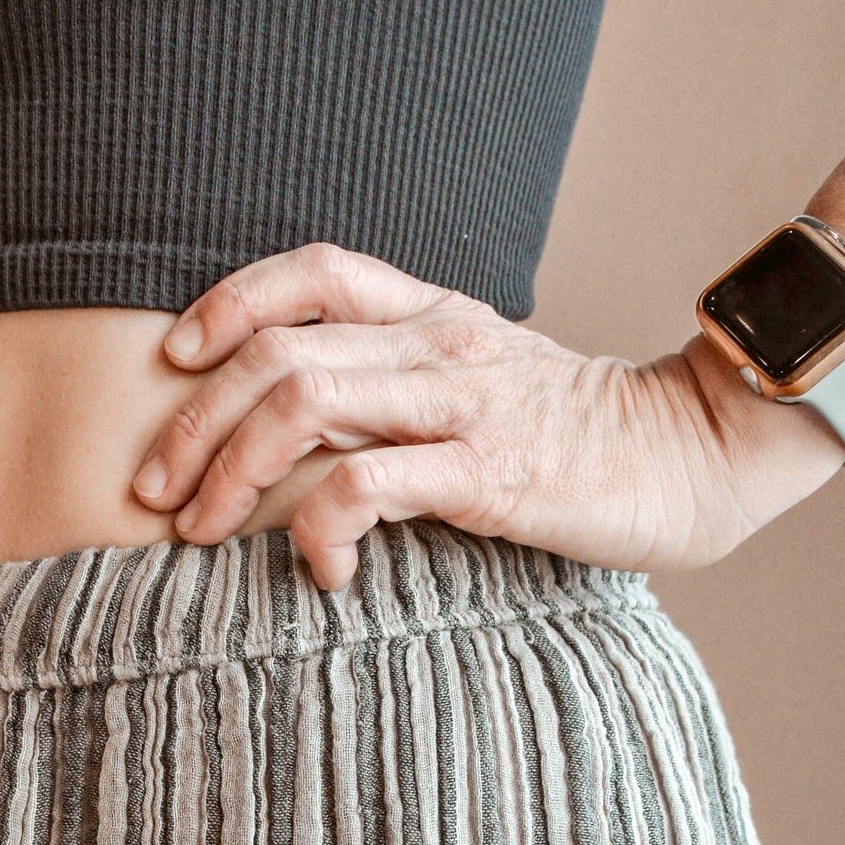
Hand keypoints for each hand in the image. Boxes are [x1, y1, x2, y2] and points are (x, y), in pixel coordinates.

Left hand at [131, 243, 844, 589]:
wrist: (690, 456)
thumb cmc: (571, 439)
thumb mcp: (478, 383)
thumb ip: (397, 386)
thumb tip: (292, 426)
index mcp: (432, 314)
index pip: (312, 272)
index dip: (227, 303)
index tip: (172, 362)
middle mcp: (438, 344)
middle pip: (278, 351)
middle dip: (193, 424)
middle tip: (155, 492)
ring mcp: (461, 403)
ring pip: (303, 406)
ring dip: (230, 472)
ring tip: (204, 531)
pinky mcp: (485, 471)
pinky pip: (365, 488)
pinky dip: (318, 532)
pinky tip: (322, 572)